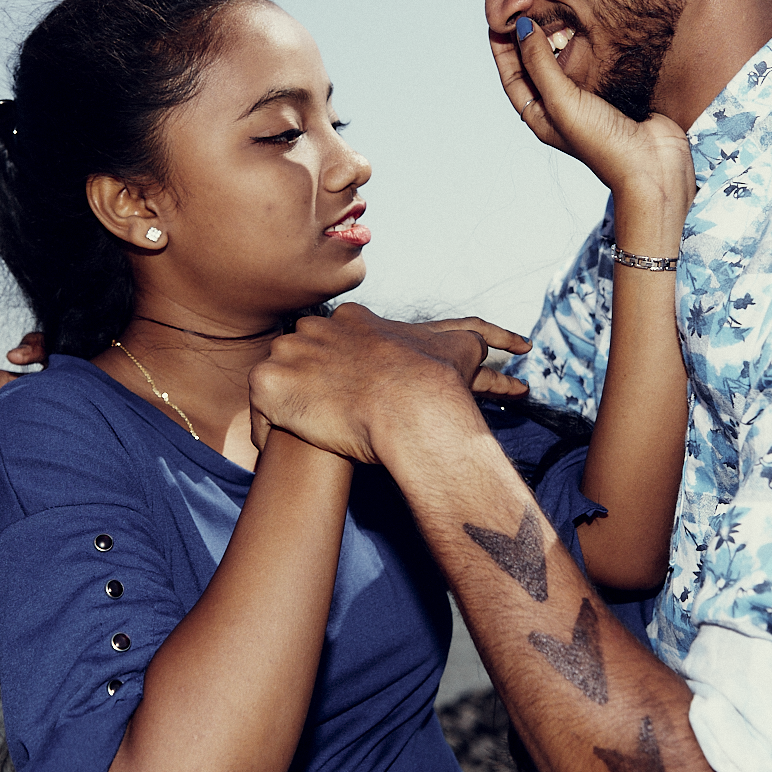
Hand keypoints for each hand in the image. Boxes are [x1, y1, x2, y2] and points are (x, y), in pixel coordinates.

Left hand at [248, 306, 524, 460]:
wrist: (413, 407)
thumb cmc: (438, 381)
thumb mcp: (460, 345)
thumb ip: (474, 339)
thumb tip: (512, 346)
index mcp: (352, 319)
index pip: (330, 335)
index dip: (334, 365)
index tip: (339, 391)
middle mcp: (315, 328)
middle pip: (297, 353)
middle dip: (304, 380)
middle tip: (313, 413)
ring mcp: (290, 354)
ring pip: (276, 379)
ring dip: (284, 407)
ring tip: (293, 436)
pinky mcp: (273, 386)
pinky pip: (259, 414)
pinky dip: (266, 435)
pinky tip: (277, 452)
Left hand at [492, 20, 693, 234]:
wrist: (652, 167)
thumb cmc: (603, 143)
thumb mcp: (562, 101)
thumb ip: (540, 64)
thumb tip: (522, 28)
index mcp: (540, 116)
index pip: (513, 77)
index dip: (503, 49)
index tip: (500, 18)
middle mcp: (559, 109)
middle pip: (535, 68)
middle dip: (528, 40)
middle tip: (527, 6)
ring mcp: (586, 101)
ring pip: (564, 63)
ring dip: (557, 38)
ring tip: (554, 9)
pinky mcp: (612, 93)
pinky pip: (592, 63)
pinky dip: (586, 44)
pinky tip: (588, 25)